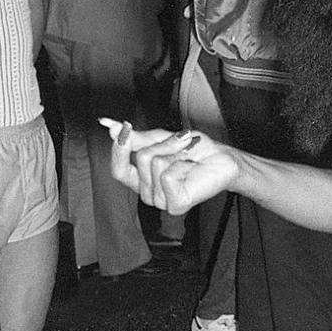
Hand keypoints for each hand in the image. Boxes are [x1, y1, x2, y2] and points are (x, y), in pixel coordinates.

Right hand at [100, 119, 238, 214]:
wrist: (222, 158)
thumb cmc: (194, 150)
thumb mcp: (159, 139)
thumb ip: (134, 138)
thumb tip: (109, 126)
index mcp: (142, 181)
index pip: (118, 169)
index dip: (119, 148)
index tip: (125, 127)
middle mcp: (149, 194)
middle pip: (139, 159)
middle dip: (161, 145)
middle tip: (180, 144)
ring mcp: (161, 201)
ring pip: (153, 164)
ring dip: (173, 152)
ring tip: (187, 156)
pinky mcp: (175, 205)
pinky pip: (166, 175)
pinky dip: (180, 164)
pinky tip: (191, 169)